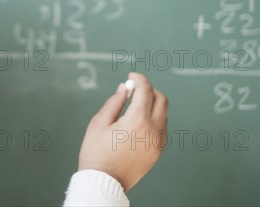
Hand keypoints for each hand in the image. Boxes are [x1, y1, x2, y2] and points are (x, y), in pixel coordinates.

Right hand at [77, 72, 168, 191]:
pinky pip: (162, 128)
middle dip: (149, 90)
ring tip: (133, 107)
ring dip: (152, 105)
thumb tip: (124, 88)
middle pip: (161, 99)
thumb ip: (114, 102)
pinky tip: (138, 123)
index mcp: (137, 121)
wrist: (104, 182)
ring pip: (164, 114)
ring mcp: (158, 142)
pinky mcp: (158, 152)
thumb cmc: (96, 153)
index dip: (138, 79)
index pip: (145, 90)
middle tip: (134, 90)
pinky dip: (154, 119)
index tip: (131, 76)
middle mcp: (153, 130)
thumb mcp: (98, 123)